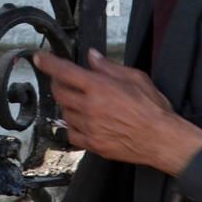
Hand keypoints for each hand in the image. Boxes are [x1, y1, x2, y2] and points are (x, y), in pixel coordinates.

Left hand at [32, 48, 201, 175]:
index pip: (64, 71)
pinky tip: (84, 122)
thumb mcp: (135, 78)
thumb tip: (93, 57)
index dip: (47, 63)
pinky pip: (71, 134)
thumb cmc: (153, 110)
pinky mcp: (93, 144)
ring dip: (68, 105)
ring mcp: (90, 127)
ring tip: (83, 103)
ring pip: (65, 113)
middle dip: (58, 83)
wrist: (162, 139)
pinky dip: (73, 126)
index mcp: (99, 87)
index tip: (39, 58)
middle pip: (59, 92)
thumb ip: (109, 67)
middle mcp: (90, 107)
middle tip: (65, 80)